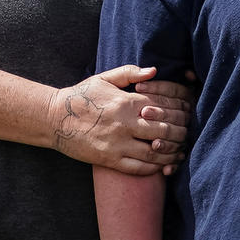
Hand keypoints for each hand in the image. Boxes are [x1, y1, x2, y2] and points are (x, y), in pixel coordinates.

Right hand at [49, 65, 189, 174]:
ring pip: (154, 152)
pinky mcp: (109, 160)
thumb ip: (130, 72)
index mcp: (125, 102)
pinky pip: (138, 168)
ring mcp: (116, 144)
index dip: (179, 113)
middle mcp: (124, 124)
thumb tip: (154, 71)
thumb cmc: (80, 97)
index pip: (163, 108)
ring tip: (179, 153)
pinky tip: (161, 165)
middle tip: (186, 135)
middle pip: (164, 131)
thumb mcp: (103, 79)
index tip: (186, 116)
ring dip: (171, 154)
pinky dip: (154, 168)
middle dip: (180, 134)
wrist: (53, 119)